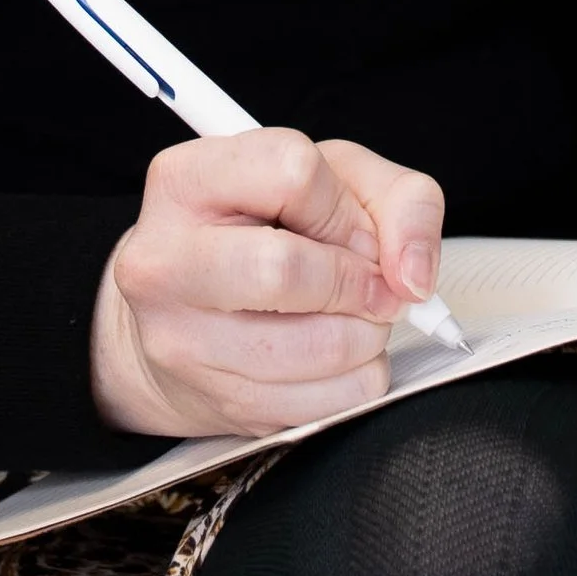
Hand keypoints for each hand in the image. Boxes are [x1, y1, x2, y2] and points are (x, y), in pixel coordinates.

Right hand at [90, 131, 446, 437]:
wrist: (188, 313)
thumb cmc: (265, 230)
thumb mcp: (335, 179)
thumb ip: (400, 200)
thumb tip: (413, 275)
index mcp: (184, 181)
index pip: (291, 171)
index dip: (344, 206)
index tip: (353, 229)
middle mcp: (163, 262)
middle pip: (287, 270)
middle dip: (359, 282)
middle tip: (373, 285)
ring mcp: (181, 342)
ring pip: (319, 346)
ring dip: (367, 334)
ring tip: (354, 316)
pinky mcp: (217, 404)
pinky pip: (328, 404)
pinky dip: (357, 378)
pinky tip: (335, 355)